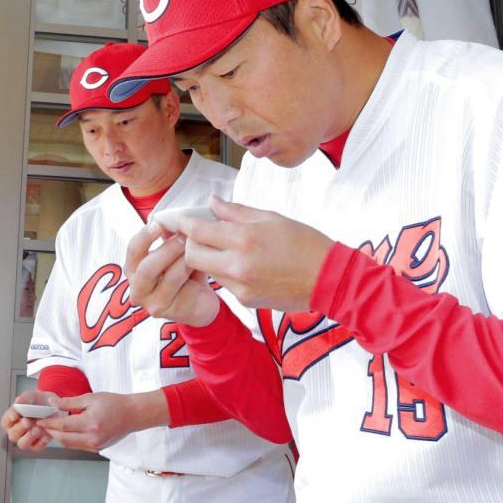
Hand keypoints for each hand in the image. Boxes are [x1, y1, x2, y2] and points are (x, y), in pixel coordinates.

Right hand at [1, 390, 57, 451]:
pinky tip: (46, 433)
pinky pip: (37, 446)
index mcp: (12, 419)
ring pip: (23, 444)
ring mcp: (27, 439)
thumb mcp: (32, 396)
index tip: (15, 414)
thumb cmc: (39, 402)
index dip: (9, 419)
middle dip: (20, 428)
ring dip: (29, 437)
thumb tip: (19, 401)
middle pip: (13, 435)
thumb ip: (24, 398)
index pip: (5, 422)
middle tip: (27, 421)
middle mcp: (17, 431)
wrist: (54, 406)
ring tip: (37, 429)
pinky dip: (42, 441)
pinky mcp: (38, 445)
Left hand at [36, 391, 168, 452]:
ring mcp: (95, 446)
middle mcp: (93, 438)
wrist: (133, 414)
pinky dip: (70, 439)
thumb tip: (53, 403)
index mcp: (91, 424)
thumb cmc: (115, 404)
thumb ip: (70, 402)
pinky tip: (67, 430)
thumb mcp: (91, 398)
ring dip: (59, 436)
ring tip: (53, 426)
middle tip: (42, 424)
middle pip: (63, 439)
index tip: (39, 420)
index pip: (63, 426)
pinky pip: (78, 446)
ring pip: (69, 444)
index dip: (49, 423)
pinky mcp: (97, 449)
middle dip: (51, 432)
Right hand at [125, 224, 220, 325]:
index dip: (144, 236)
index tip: (158, 223)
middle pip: (147, 267)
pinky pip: (185, 290)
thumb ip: (170, 237)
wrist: (200, 302)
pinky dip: (195, 275)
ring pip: (169, 278)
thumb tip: (170, 219)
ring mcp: (153, 303)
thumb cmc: (183, 274)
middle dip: (168, 249)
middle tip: (185, 236)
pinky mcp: (172, 312)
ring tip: (197, 248)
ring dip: (184, 260)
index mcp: (134, 269)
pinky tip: (203, 265)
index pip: (133, 251)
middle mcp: (138, 288)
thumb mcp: (174, 252)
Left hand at [178, 196, 333, 310]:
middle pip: (191, 254)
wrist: (329, 279)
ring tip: (227, 248)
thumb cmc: (305, 243)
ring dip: (208, 258)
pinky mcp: (245, 301)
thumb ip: (236, 211)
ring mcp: (240, 286)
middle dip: (191, 243)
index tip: (174, 218)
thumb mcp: (271, 218)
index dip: (182, 223)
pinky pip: (224, 283)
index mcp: (244, 238)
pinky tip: (245, 264)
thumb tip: (213, 202)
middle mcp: (237, 264)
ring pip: (206, 270)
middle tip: (201, 234)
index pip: (197, 229)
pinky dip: (226, 272)